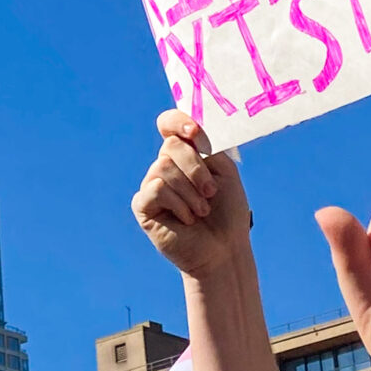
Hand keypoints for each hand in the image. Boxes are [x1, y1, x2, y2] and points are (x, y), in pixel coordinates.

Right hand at [132, 114, 252, 279]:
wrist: (224, 249)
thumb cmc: (227, 212)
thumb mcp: (224, 171)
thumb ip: (207, 147)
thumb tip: (190, 129)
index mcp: (186, 154)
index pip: (169, 124)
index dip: (178, 121)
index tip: (195, 134)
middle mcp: (165, 166)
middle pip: (170, 144)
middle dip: (196, 168)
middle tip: (210, 192)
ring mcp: (152, 184)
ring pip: (163, 166)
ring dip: (190, 191)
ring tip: (201, 210)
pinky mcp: (143, 205)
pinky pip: (156, 188)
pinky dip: (179, 203)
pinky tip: (186, 219)